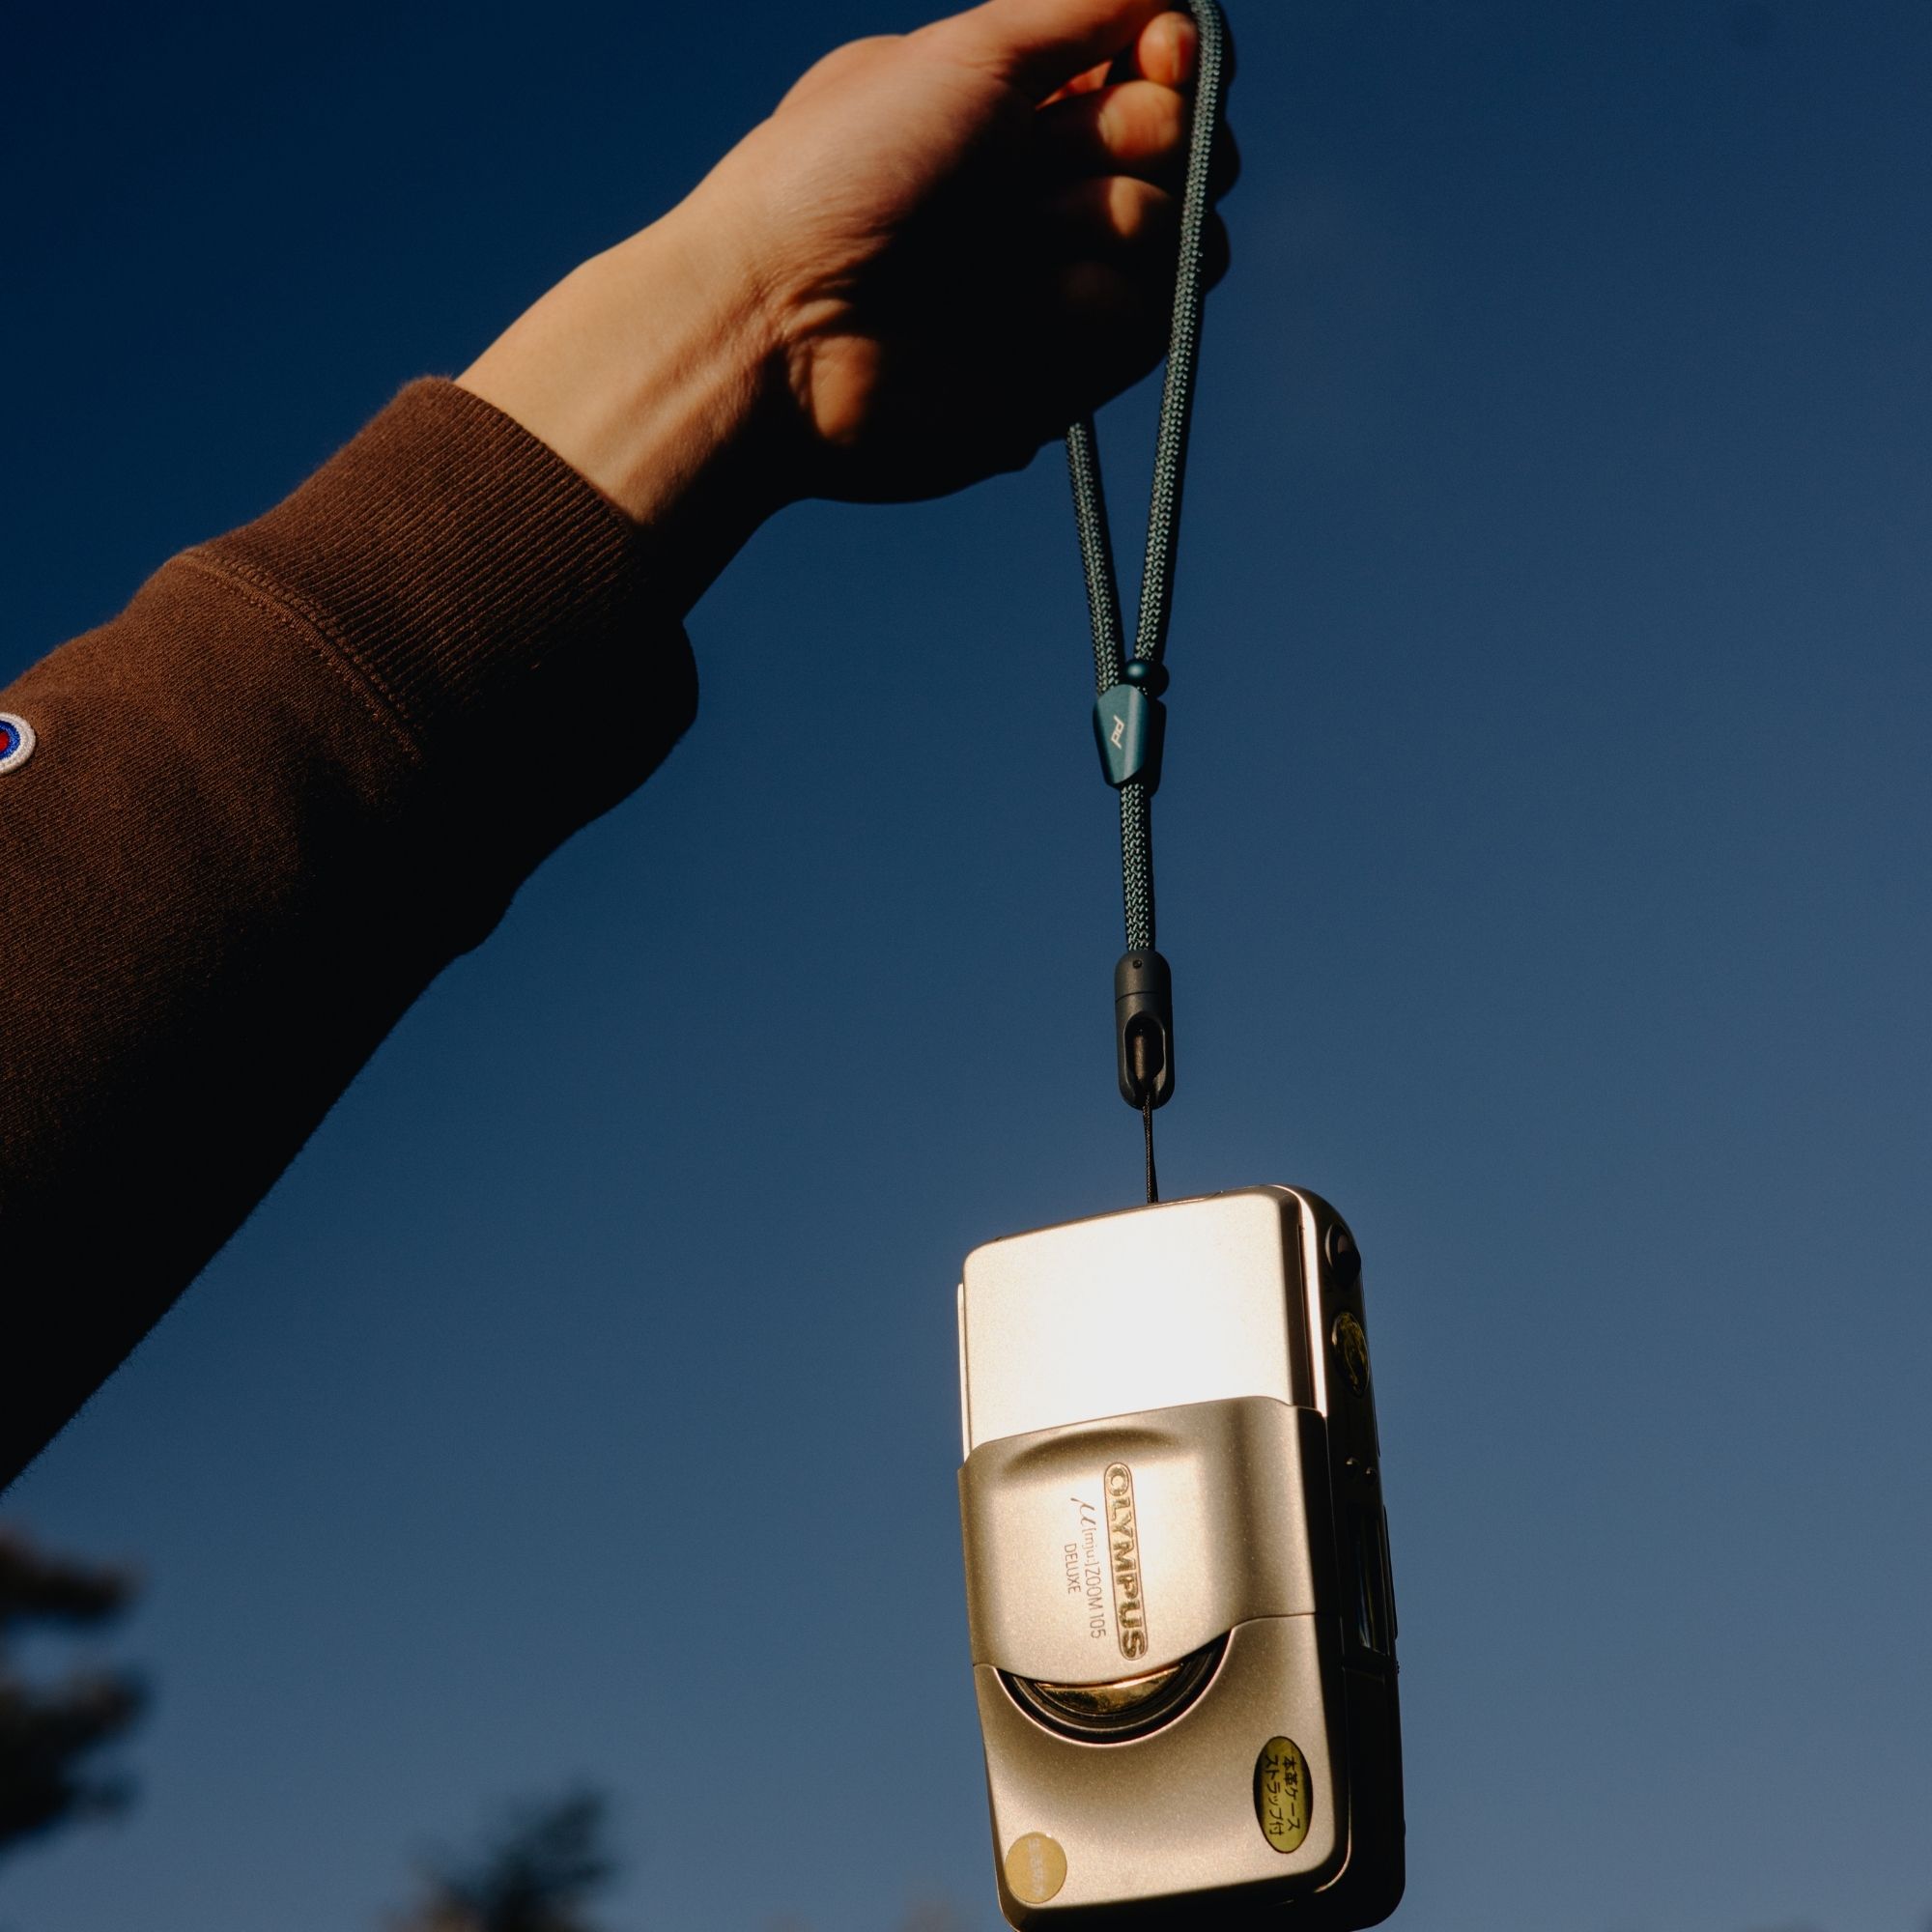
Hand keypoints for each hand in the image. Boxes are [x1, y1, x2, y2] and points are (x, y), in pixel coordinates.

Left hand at [459, 0, 1235, 603]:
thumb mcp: (965, 54)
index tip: (1164, 51)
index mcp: (1013, 105)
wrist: (781, 328)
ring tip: (1023, 234)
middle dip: (1154, 130)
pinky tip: (1032, 305)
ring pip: (1181, 232)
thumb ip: (1079, 9)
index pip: (1151, 66)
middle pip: (1182, 143)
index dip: (1177, 53)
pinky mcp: (1070, 372)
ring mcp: (1060, 282)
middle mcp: (1044, 189)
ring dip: (1117, 217)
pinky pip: (1152, 319)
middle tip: (1091, 141)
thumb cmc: (844, 172)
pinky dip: (1103, 299)